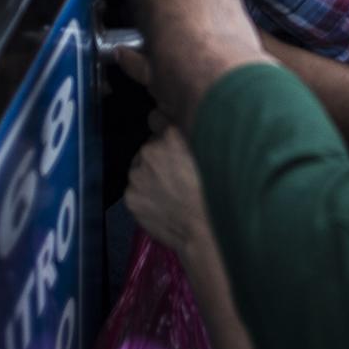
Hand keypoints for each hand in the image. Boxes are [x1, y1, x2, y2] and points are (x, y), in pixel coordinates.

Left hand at [124, 126, 209, 256]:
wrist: (207, 229)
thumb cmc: (218, 190)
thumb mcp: (213, 152)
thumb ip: (193, 138)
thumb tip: (183, 134)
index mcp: (172, 134)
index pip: (159, 119)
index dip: (168, 133)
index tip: (175, 145)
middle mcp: (150, 149)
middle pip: (149, 146)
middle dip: (160, 156)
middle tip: (176, 174)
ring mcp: (136, 175)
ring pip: (140, 168)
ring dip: (150, 175)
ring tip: (169, 191)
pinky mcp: (130, 197)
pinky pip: (136, 190)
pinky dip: (145, 195)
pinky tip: (162, 204)